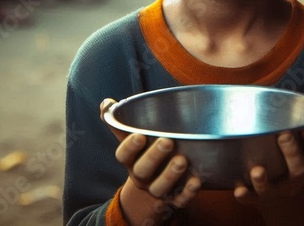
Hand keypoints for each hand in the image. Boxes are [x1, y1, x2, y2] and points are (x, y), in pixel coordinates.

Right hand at [100, 99, 200, 220]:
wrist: (151, 186)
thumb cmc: (142, 152)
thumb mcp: (130, 137)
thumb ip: (118, 119)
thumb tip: (107, 102)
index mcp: (130, 160)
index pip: (123, 156)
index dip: (130, 147)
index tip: (140, 135)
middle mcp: (141, 176)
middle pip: (142, 170)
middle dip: (154, 156)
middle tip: (167, 141)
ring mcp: (157, 189)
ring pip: (160, 187)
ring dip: (171, 174)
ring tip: (182, 160)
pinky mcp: (175, 199)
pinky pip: (180, 200)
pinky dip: (188, 192)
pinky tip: (196, 180)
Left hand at [234, 97, 303, 209]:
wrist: (281, 198)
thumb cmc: (296, 159)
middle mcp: (295, 177)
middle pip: (298, 169)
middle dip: (292, 152)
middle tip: (283, 134)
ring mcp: (276, 188)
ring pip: (272, 188)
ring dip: (264, 181)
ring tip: (257, 170)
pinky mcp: (257, 196)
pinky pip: (251, 198)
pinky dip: (245, 195)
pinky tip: (238, 190)